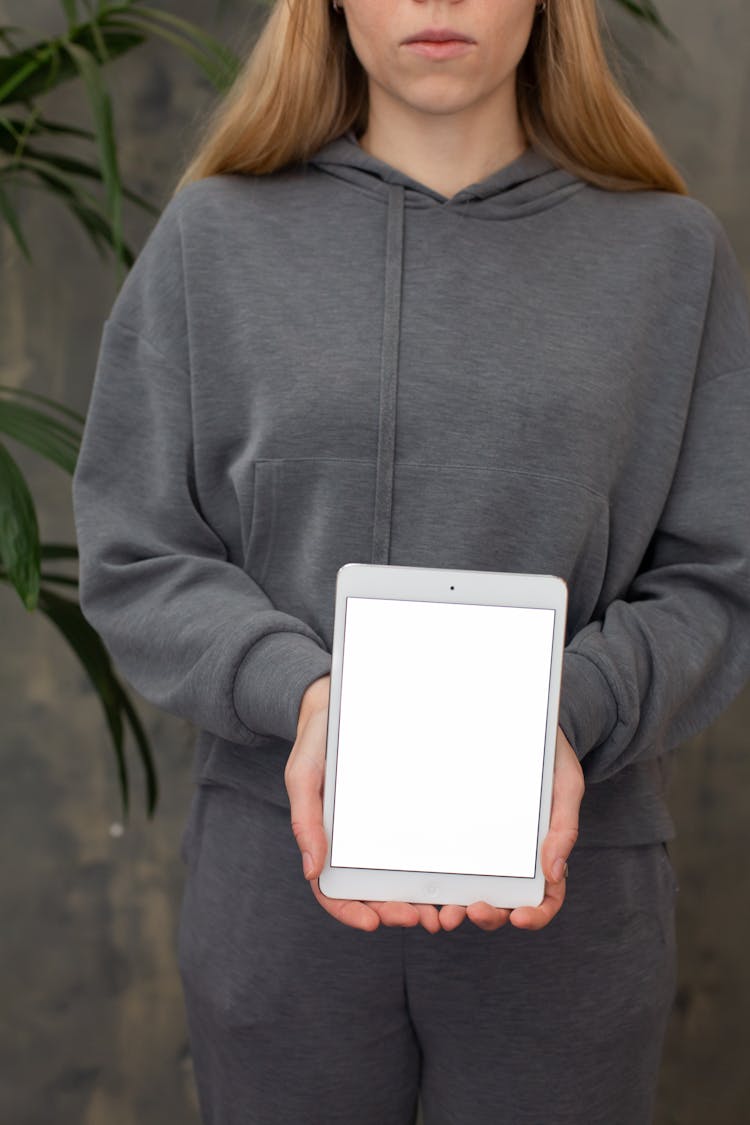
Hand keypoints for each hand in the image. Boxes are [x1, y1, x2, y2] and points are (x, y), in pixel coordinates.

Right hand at [285, 675, 441, 933]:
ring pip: (400, 876)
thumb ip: (305, 820)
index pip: (334, 890)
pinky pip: (422, 844)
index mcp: (328, 840)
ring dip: (421, 900)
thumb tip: (311, 870)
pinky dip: (436, 867)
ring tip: (445, 910)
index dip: (351, 912)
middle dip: (396, 911)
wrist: (341, 701)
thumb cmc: (318, 742)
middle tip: (423, 919)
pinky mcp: (406, 810)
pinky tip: (457, 874)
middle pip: (373, 890)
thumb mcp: (304, 776)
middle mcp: (357, 841)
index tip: (373, 923)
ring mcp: (382, 829)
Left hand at [438, 725, 583, 932]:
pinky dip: (442, 879)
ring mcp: (489, 849)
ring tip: (444, 911)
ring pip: (476, 889)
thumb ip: (563, 829)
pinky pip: (453, 861)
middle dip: (488, 915)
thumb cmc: (552, 760)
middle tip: (470, 912)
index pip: (547, 899)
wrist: (526, 728)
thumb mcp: (566, 788)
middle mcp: (517, 860)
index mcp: (547, 855)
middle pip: (505, 902)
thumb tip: (554, 873)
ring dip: (460, 907)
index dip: (535, 915)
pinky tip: (425, 885)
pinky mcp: (464, 831)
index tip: (518, 916)